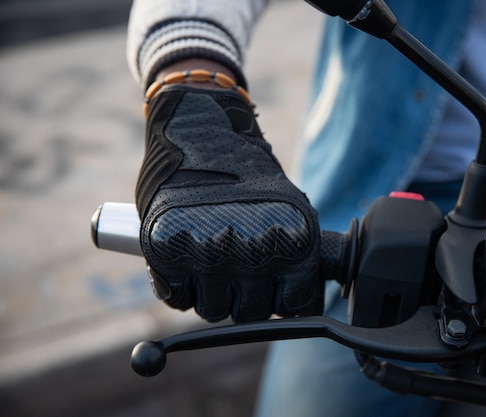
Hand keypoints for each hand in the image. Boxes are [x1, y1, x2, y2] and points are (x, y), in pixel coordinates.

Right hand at [136, 84, 322, 321]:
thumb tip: (297, 298)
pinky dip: (181, 290)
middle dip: (247, 298)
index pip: (293, 304)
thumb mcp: (286, 206)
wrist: (200, 128)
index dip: (283, 299)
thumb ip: (292, 252)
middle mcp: (250, 252)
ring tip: (214, 267)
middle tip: (240, 273)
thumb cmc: (246, 170)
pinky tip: (188, 267)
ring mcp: (206, 254)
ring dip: (214, 297)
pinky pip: (176, 298)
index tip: (275, 289)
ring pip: (213, 310)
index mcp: (290, 241)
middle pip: (252, 312)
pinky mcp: (165, 251)